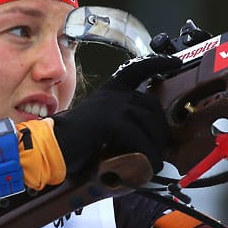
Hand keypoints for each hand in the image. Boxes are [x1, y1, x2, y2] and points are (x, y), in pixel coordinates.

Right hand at [51, 54, 182, 174]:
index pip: (138, 68)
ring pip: (149, 123)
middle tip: (162, 148)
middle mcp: (113, 93)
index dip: (158, 62)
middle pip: (152, 105)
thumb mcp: (103, 122)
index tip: (174, 62)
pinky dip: (148, 155)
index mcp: (111, 90)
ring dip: (156, 146)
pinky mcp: (110, 120)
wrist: (53, 147)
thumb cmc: (78, 140)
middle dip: (161, 129)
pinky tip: (149, 165)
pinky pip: (140, 138)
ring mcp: (112, 105)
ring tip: (154, 161)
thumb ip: (123, 119)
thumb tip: (151, 134)